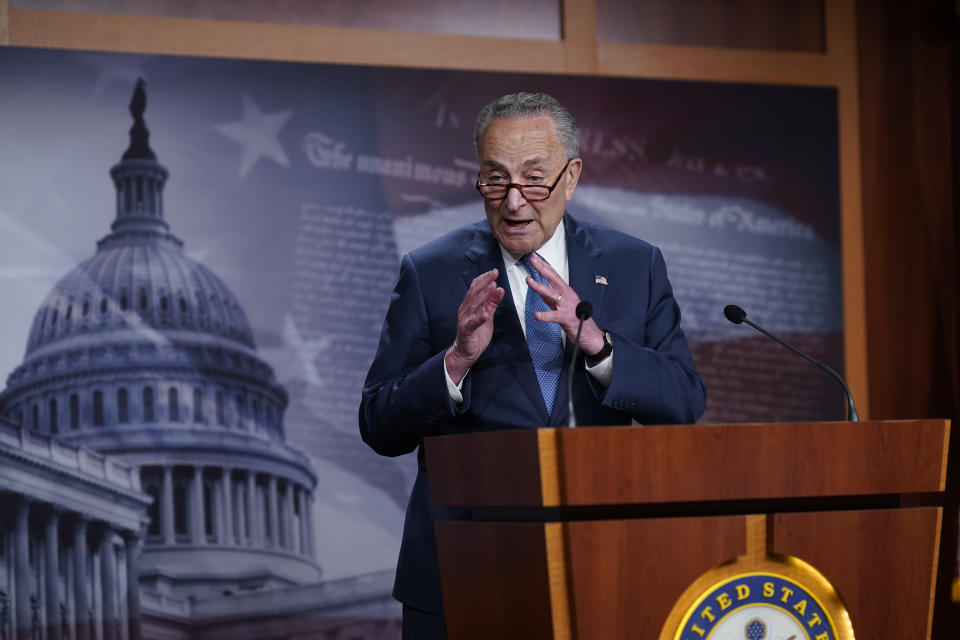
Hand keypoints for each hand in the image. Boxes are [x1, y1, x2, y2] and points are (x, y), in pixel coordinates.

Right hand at [445, 269, 504, 383]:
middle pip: (474, 292)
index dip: (484, 279)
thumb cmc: (476, 333)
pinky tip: (484, 314)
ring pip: (474, 304)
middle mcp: (466, 309)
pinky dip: (478, 318)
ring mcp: (465, 319)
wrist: (466, 352)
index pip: (476, 288)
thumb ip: (492, 302)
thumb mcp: (487, 315)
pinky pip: (472, 323)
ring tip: (492, 287)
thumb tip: (499, 288)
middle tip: (494, 273)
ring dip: (483, 295)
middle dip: (484, 282)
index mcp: (470, 305)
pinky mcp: (466, 330)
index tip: (494, 272)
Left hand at [526, 253, 605, 354]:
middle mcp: (567, 296)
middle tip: (532, 260)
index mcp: (566, 291)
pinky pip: (554, 316)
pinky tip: (537, 315)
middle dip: (542, 268)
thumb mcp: (561, 305)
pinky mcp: (566, 318)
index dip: (544, 265)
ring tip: (529, 281)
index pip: (554, 275)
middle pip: (553, 279)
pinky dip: (545, 315)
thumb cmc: (577, 319)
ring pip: (552, 294)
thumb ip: (550, 298)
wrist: (590, 334)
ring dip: (540, 287)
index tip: (535, 257)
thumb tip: (540, 289)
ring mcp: (566, 306)